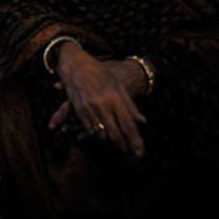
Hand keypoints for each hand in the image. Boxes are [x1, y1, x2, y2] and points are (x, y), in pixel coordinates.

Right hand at [48, 42, 147, 156]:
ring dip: (109, 141)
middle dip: (122, 146)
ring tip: (115, 143)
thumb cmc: (100, 74)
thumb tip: (142, 121)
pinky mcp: (78, 110)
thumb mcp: (118, 86)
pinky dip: (96, 134)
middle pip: (115, 134)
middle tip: (128, 152)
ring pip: (101, 134)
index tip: (140, 153)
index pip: (129, 125)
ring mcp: (89, 108)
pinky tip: (101, 134)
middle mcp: (103, 105)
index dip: (135, 141)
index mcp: (115, 98)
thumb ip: (130, 105)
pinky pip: (89, 129)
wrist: (76, 64)